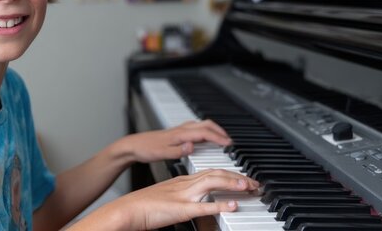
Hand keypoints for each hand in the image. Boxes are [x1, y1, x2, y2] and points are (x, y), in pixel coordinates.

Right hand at [88, 169, 259, 230]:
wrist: (126, 210)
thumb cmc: (142, 207)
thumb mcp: (167, 198)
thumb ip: (183, 198)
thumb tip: (198, 204)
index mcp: (181, 181)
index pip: (211, 171)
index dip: (230, 175)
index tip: (244, 180)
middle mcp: (184, 184)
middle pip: (216, 173)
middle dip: (238, 177)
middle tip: (255, 183)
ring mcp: (182, 195)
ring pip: (212, 183)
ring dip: (233, 184)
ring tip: (249, 187)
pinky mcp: (179, 209)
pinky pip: (202, 206)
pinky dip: (219, 205)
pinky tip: (231, 205)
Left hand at [119, 120, 231, 163]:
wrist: (133, 145)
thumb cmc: (146, 149)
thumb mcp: (162, 154)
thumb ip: (179, 151)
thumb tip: (193, 146)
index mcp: (180, 134)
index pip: (205, 133)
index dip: (219, 138)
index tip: (229, 144)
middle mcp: (181, 129)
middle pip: (206, 124)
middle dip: (220, 131)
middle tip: (229, 141)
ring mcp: (179, 129)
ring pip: (201, 124)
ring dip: (213, 130)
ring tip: (221, 139)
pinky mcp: (176, 132)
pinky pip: (196, 128)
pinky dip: (205, 131)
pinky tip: (205, 138)